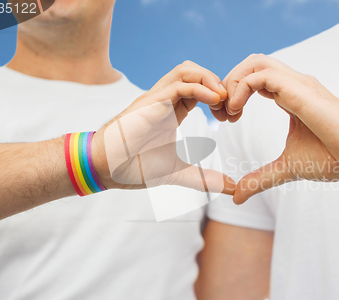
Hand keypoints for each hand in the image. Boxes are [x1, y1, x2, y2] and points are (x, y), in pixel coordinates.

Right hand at [91, 61, 235, 194]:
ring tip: (223, 98)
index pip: (200, 89)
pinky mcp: (150, 103)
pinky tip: (215, 100)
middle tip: (230, 105)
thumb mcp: (179, 172)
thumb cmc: (135, 167)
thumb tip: (230, 189)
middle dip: (217, 83)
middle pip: (195, 73)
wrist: (107, 169)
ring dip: (209, 79)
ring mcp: (156, 99)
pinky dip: (200, 88)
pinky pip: (178, 85)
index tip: (231, 116)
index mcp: (172, 111)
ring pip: (186, 70)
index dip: (219, 97)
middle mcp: (165, 100)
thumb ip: (204, 179)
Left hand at [216, 54, 338, 203]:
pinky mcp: (300, 89)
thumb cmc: (333, 158)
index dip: (234, 93)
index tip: (225, 118)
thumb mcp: (286, 169)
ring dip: (233, 82)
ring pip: (255, 62)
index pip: (255, 79)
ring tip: (227, 111)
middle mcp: (293, 84)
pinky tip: (237, 112)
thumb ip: (260, 179)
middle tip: (220, 112)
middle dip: (229, 82)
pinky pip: (261, 75)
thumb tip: (237, 197)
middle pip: (252, 63)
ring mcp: (297, 83)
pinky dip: (242, 89)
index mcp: (290, 96)